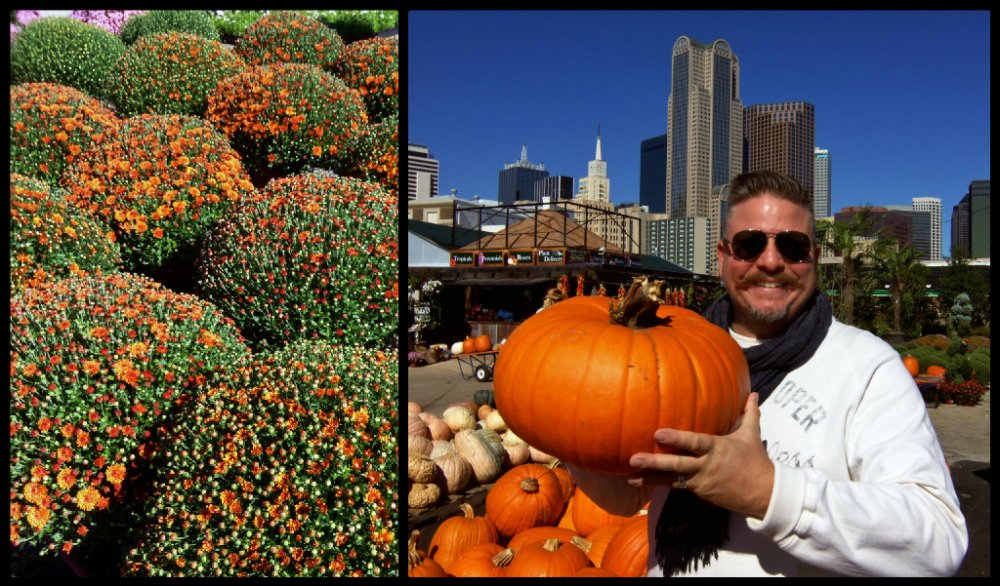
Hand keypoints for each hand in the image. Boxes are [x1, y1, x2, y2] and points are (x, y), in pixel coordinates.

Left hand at [627, 392, 774, 518]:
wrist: (764, 493)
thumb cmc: (755, 460)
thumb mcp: (751, 435)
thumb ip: (749, 413)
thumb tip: (753, 392)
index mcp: (716, 448)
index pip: (694, 442)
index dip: (676, 438)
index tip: (657, 434)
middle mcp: (706, 466)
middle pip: (677, 464)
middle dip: (654, 462)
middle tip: (633, 458)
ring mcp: (701, 482)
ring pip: (672, 479)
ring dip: (650, 478)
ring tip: (629, 477)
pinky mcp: (700, 493)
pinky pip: (677, 487)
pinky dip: (660, 485)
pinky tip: (642, 483)